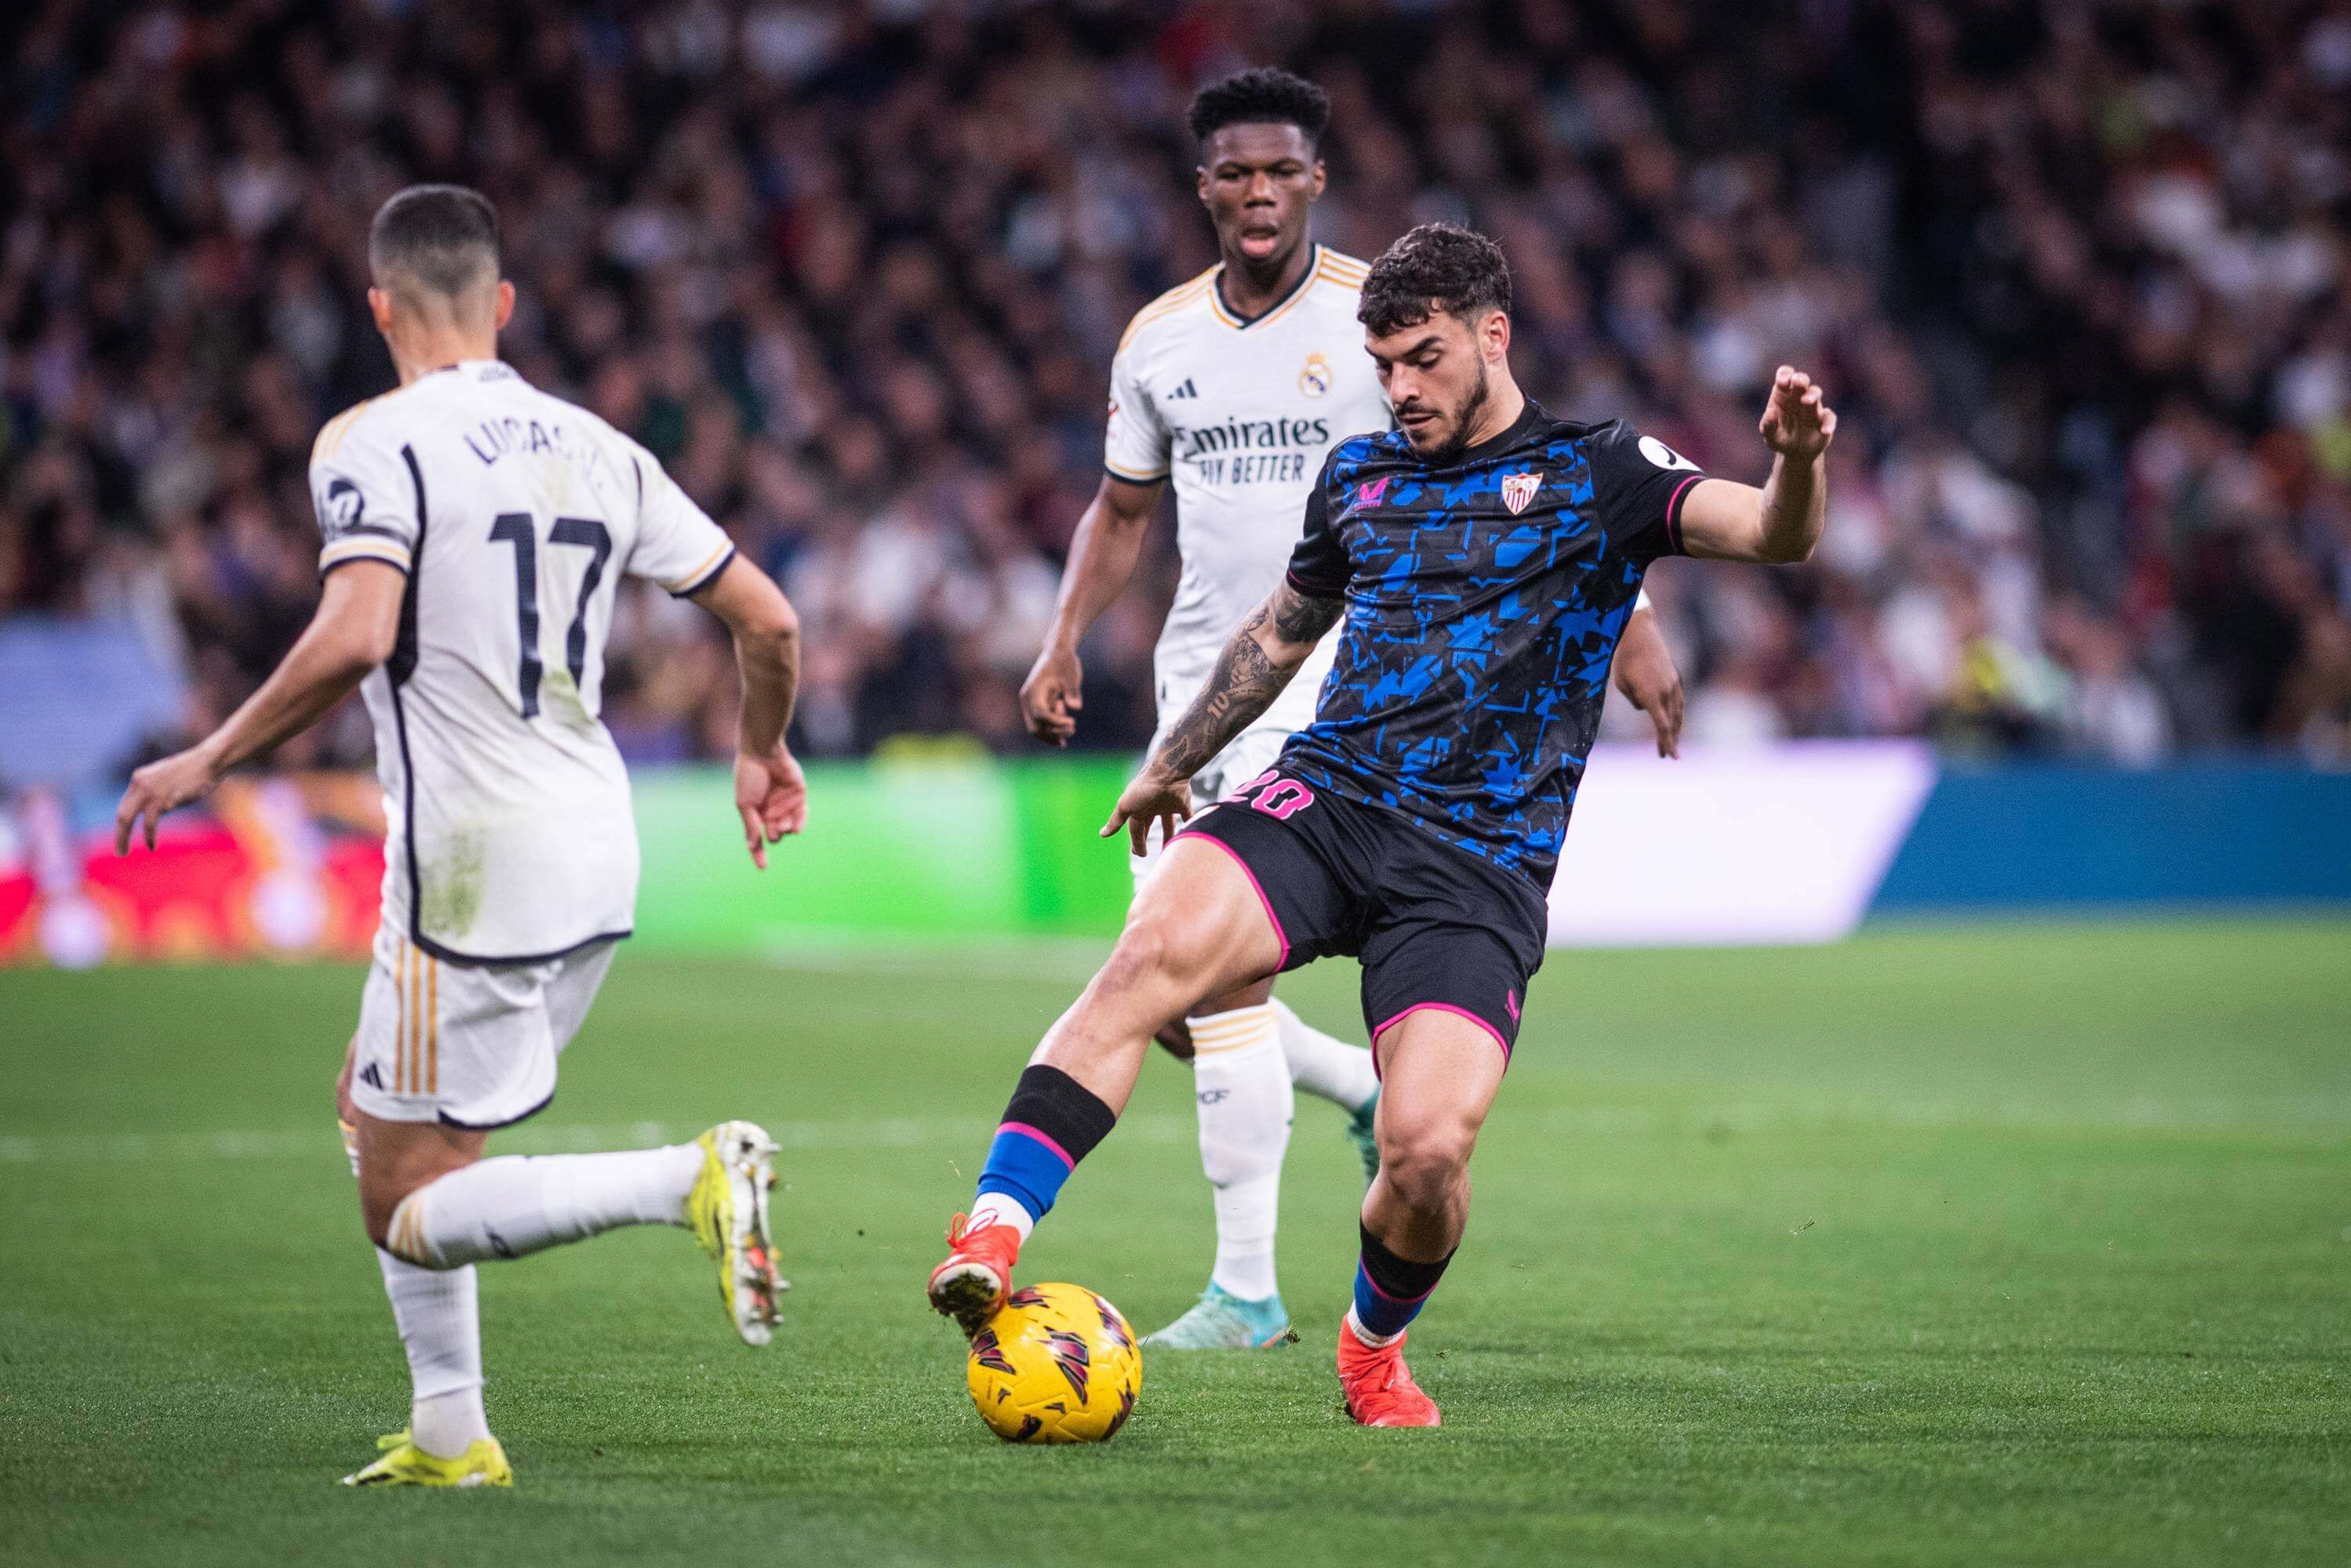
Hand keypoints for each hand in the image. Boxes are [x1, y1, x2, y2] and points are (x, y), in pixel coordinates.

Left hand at [114, 745, 222, 852]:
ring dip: (124, 838)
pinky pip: (150, 823)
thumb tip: (158, 812)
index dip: (123, 823)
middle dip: (119, 835)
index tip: (123, 836)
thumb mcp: (168, 780)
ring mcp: (151, 792)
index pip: (125, 805)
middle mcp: (140, 784)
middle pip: (122, 813)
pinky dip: (149, 836)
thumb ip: (157, 793)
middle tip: (119, 852)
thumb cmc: (195, 771)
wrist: (209, 761)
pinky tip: (151, 846)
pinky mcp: (163, 800)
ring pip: (129, 818)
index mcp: (139, 778)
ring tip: (124, 853)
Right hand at [735, 744, 807, 868]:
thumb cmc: (749, 777)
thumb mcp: (745, 804)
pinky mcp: (799, 795)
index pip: (758, 839)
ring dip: (786, 829)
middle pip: (775, 835)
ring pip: (789, 828)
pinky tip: (796, 826)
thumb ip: (751, 826)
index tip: (763, 868)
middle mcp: (771, 810)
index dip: (759, 854)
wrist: (762, 753)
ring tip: (782, 823)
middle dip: (773, 833)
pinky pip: (802, 815)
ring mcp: (786, 803)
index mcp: (755, 813)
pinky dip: (800, 822)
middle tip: (771, 824)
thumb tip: (751, 848)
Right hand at [1019, 642, 1082, 745]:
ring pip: (1037, 728)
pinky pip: (1041, 724)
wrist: (1057, 651)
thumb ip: (1073, 691)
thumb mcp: (1071, 674)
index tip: (1072, 721)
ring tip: (1072, 728)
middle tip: (1073, 729)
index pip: (1040, 714)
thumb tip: (1076, 707)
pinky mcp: (1037, 706)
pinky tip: (1066, 731)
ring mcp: (1031, 704)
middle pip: (1035, 727)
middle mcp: (1028, 699)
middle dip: (1053, 733)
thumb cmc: (1064, 661)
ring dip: (1054, 734)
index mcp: (1033, 690)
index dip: (1056, 722)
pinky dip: (1052, 730)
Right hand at [1100, 766, 1192, 855]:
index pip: (1136, 828)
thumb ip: (1116, 820)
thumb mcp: (1126, 806)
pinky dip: (1190, 823)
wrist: (1168, 773)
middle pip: (1148, 825)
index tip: (1139, 854)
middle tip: (1146, 854)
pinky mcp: (1183, 802)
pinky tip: (1190, 833)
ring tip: (1170, 849)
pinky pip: (1187, 815)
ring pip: (1168, 824)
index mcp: (1138, 807)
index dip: (1137, 842)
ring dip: (1168, 836)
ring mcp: (1167, 804)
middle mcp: (1152, 806)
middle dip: (1146, 838)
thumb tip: (1102, 834)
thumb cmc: (1144, 789)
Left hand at [1614, 617, 1684, 758]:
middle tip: (1669, 756)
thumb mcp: (1622, 685)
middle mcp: (1667, 692)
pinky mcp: (1675, 677)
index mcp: (1652, 697)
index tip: (1669, 756)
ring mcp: (1673, 684)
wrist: (1639, 633)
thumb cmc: (1624, 660)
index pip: (1662, 727)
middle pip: (1672, 723)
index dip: (1666, 743)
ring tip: (1673, 740)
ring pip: (1678, 712)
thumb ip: (1635, 701)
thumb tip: (1645, 707)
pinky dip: (1677, 712)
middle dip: (1670, 740)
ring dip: (1676, 727)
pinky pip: (1678, 700)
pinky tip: (1675, 719)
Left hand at [1759, 365, 1836, 459]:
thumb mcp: (1770, 436)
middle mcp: (1799, 396)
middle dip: (1800, 379)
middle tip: (1797, 382)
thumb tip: (1770, 412)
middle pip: (1801, 380)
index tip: (1782, 381)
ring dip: (1812, 395)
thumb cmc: (1780, 438)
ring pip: (1815, 392)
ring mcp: (1813, 407)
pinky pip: (1829, 417)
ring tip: (1806, 401)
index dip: (1785, 375)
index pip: (1785, 375)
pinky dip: (1828, 423)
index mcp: (1783, 394)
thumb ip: (1768, 425)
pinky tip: (1824, 431)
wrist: (1796, 453)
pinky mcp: (1824, 420)